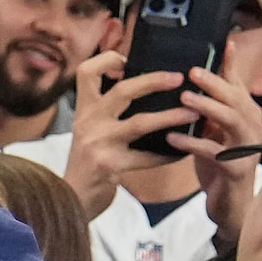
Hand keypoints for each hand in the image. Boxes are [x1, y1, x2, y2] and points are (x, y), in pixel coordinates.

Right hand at [60, 51, 193, 220]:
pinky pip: (147, 158)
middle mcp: (88, 122)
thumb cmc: (86, 162)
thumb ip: (106, 110)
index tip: (128, 60)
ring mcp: (98, 144)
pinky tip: (182, 152)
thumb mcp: (88, 130)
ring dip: (171, 117)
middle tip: (179, 78)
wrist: (68, 200)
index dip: (108, 59)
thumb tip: (142, 85)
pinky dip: (167, 155)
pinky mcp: (110, 166)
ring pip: (140, 123)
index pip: (87, 72)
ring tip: (193, 114)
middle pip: (123, 91)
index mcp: (84, 110)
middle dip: (154, 81)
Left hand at [165, 63, 261, 243]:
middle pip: (237, 98)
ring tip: (184, 99)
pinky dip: (192, 144)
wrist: (230, 205)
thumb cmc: (219, 166)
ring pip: (232, 120)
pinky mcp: (236, 169)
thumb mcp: (214, 133)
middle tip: (193, 72)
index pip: (240, 85)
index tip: (226, 43)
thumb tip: (189, 89)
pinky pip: (214, 152)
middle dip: (215, 83)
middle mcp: (252, 126)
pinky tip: (172, 139)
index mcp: (247, 115)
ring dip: (208, 108)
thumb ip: (208, 113)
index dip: (232, 65)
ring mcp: (247, 147)